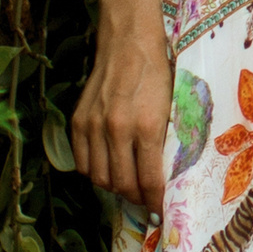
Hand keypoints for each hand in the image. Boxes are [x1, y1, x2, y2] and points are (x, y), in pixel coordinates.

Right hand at [72, 22, 174, 211]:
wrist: (129, 41)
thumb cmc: (159, 72)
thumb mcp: (174, 106)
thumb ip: (169, 141)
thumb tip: (170, 175)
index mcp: (147, 126)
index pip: (149, 181)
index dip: (156, 202)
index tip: (162, 210)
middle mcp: (117, 129)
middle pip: (122, 185)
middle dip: (137, 199)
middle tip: (146, 200)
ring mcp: (93, 125)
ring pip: (99, 178)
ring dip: (115, 188)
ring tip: (128, 186)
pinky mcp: (78, 120)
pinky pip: (82, 162)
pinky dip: (94, 173)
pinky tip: (108, 169)